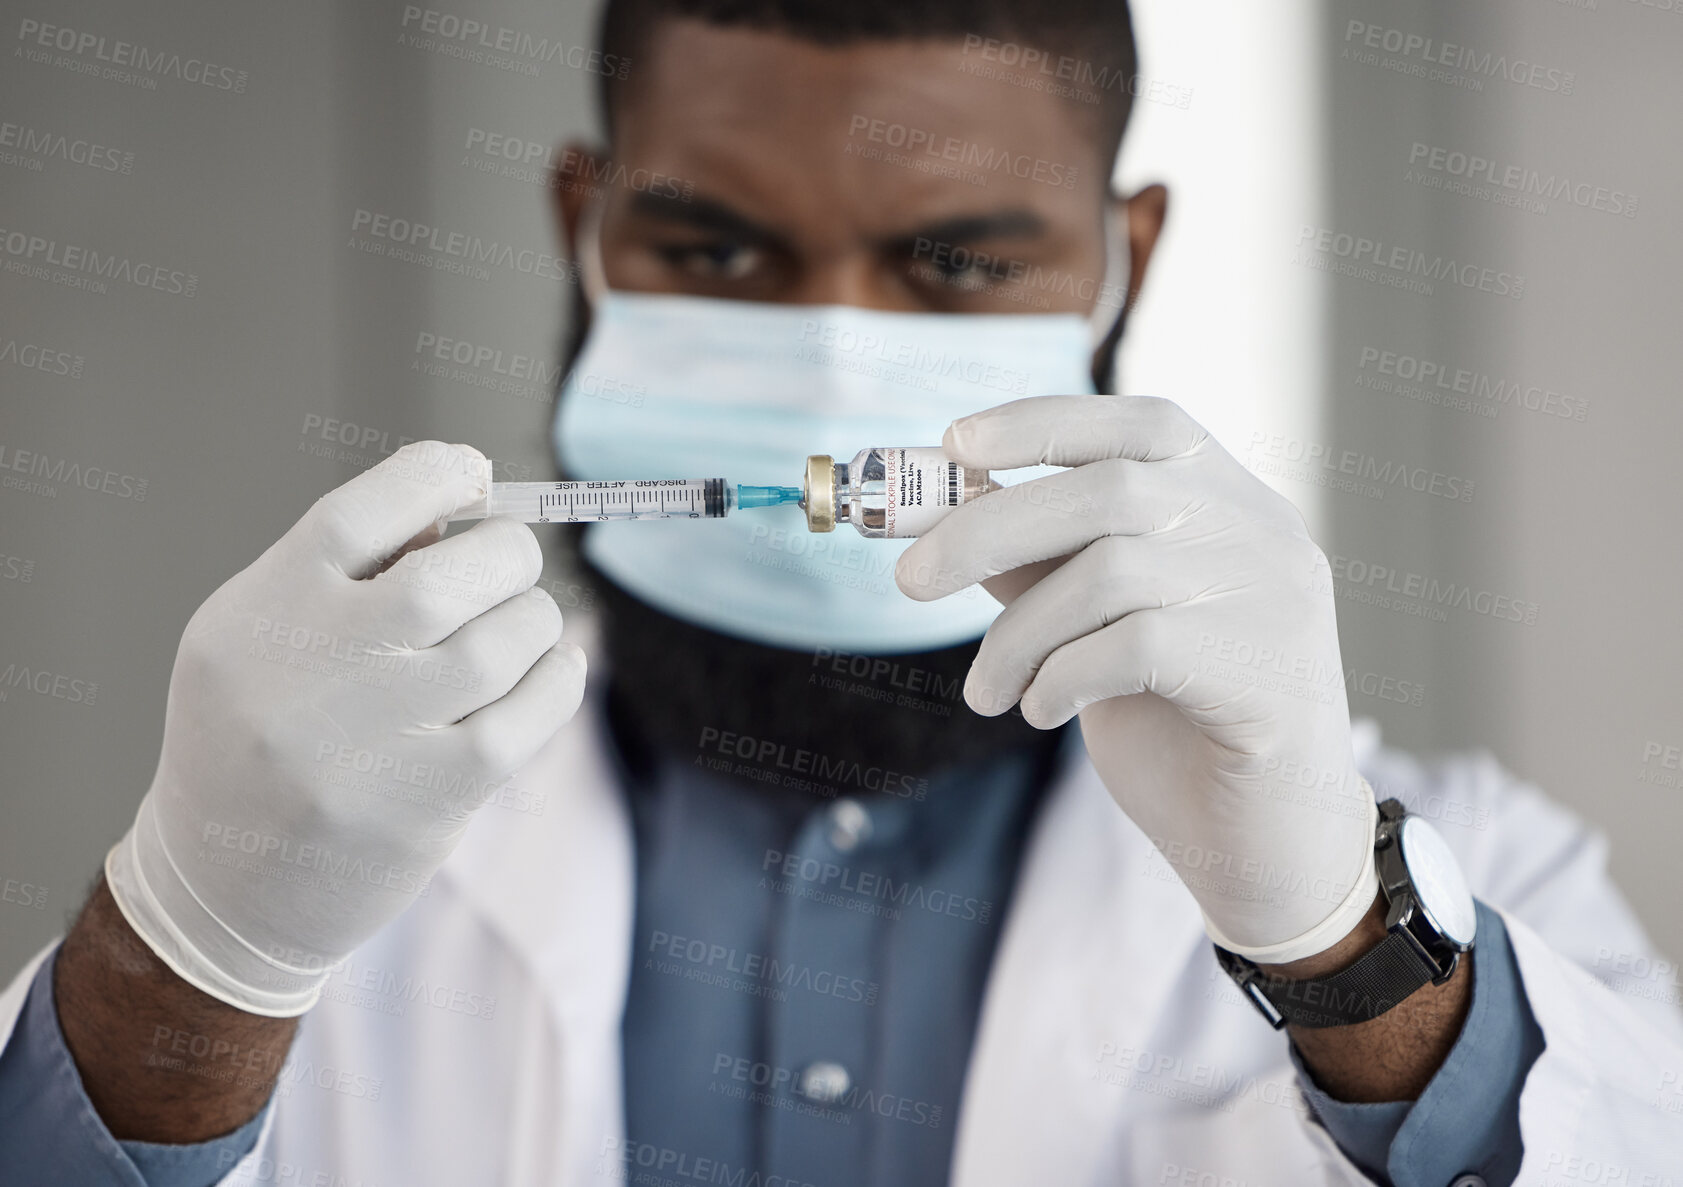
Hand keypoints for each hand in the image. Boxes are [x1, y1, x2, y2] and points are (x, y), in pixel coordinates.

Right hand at [105, 441, 587, 1014]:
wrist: (221, 890)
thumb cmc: (258, 739)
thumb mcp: (260, 637)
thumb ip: (347, 572)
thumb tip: (463, 510)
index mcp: (266, 608)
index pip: (365, 509)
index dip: (438, 475)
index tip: (474, 476)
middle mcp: (314, 666)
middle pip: (453, 573)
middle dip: (507, 555)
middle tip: (509, 568)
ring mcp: (372, 737)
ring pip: (505, 641)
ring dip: (537, 622)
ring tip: (525, 629)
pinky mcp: (426, 798)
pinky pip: (529, 716)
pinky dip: (558, 683)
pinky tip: (552, 673)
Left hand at [895, 396, 1377, 961]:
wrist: (1265, 844)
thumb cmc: (1177, 725)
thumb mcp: (1099, 628)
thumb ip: (1043, 565)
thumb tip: (947, 515)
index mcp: (1232, 501)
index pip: (1144, 421)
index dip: (1044, 422)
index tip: (953, 443)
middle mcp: (1263, 533)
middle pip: (1109, 489)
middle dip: (988, 527)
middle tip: (910, 579)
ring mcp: (1274, 598)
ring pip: (1109, 573)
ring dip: (1016, 635)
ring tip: (987, 692)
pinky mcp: (1265, 672)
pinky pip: (1130, 647)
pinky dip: (1060, 677)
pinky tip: (1043, 711)